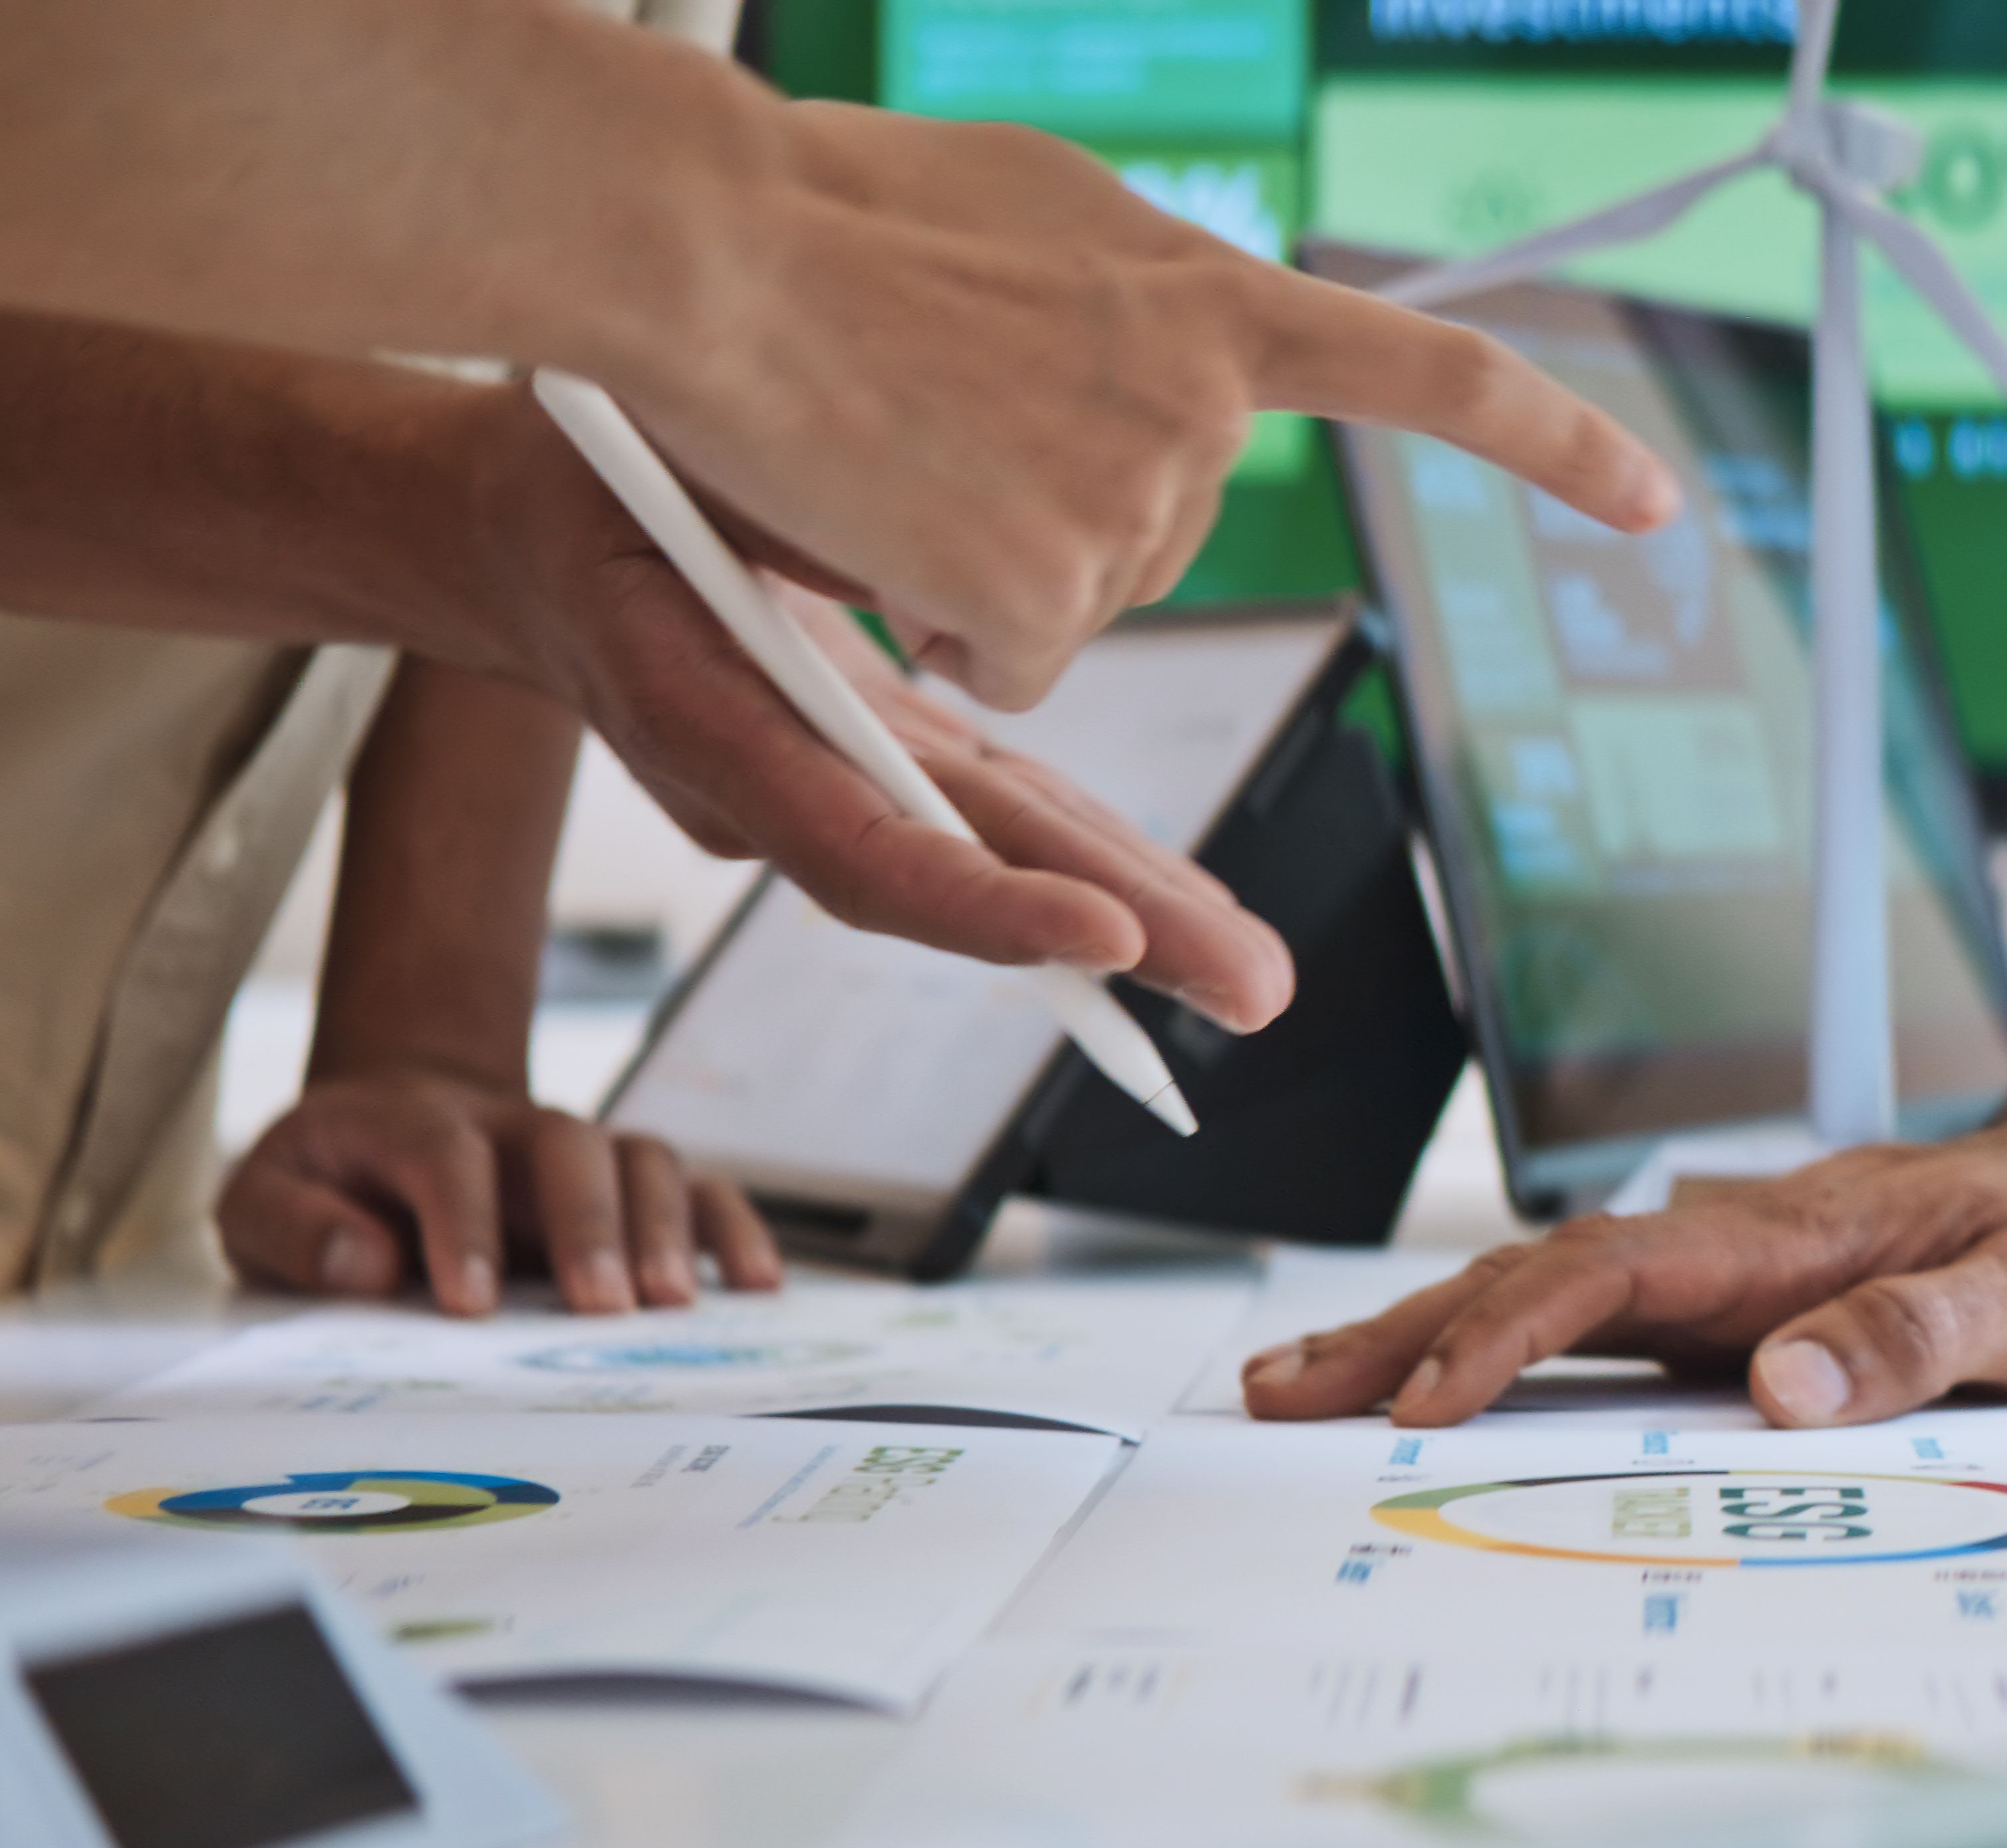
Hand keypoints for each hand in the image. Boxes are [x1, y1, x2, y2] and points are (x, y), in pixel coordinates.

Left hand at [220, 1070, 782, 1315]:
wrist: (394, 1128)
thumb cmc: (328, 1188)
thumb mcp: (261, 1202)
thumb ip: (290, 1225)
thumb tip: (366, 1261)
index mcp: (406, 1122)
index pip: (444, 1155)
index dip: (461, 1223)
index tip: (471, 1305)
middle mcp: (508, 1124)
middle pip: (565, 1146)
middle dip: (588, 1225)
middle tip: (603, 1307)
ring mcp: (579, 1149)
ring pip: (642, 1159)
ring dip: (667, 1228)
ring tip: (674, 1306)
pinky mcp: (628, 1182)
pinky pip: (698, 1187)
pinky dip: (734, 1228)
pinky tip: (757, 1284)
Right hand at [456, 398, 1294, 1028]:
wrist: (514, 526)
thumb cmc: (573, 466)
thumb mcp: (651, 459)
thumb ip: (762, 520)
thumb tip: (885, 550)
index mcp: (706, 720)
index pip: (860, 850)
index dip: (981, 902)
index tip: (1104, 936)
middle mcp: (777, 780)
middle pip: (965, 878)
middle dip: (1120, 938)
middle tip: (1252, 991)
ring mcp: (833, 778)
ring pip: (999, 857)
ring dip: (1138, 915)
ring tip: (1253, 974)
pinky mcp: (874, 755)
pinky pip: (998, 817)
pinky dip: (1095, 859)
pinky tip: (1190, 908)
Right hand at [608, 102, 1676, 707]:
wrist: (712, 245)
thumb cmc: (829, 209)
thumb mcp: (1029, 215)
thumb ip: (1126, 298)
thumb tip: (1162, 350)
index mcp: (1212, 301)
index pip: (1428, 375)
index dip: (1550, 444)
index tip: (1655, 506)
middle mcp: (1204, 408)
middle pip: (1159, 528)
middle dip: (1052, 503)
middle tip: (931, 407)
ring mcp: (1137, 504)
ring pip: (1078, 601)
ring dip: (982, 556)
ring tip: (885, 441)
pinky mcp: (1056, 592)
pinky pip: (1016, 663)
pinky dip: (943, 621)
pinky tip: (877, 522)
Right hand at [1243, 1111, 2006, 1426]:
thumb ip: (1917, 1337)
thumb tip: (1785, 1387)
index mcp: (1791, 1235)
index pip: (1615, 1275)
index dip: (1511, 1337)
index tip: (1428, 1402)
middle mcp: (1734, 1242)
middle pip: (1539, 1276)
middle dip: (1404, 1333)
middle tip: (1280, 1393)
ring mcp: (1721, 1272)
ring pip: (1545, 1294)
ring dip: (1423, 1337)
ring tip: (1300, 1386)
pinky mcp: (1727, 1305)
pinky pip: (1589, 1323)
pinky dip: (1494, 1349)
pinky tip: (1426, 1384)